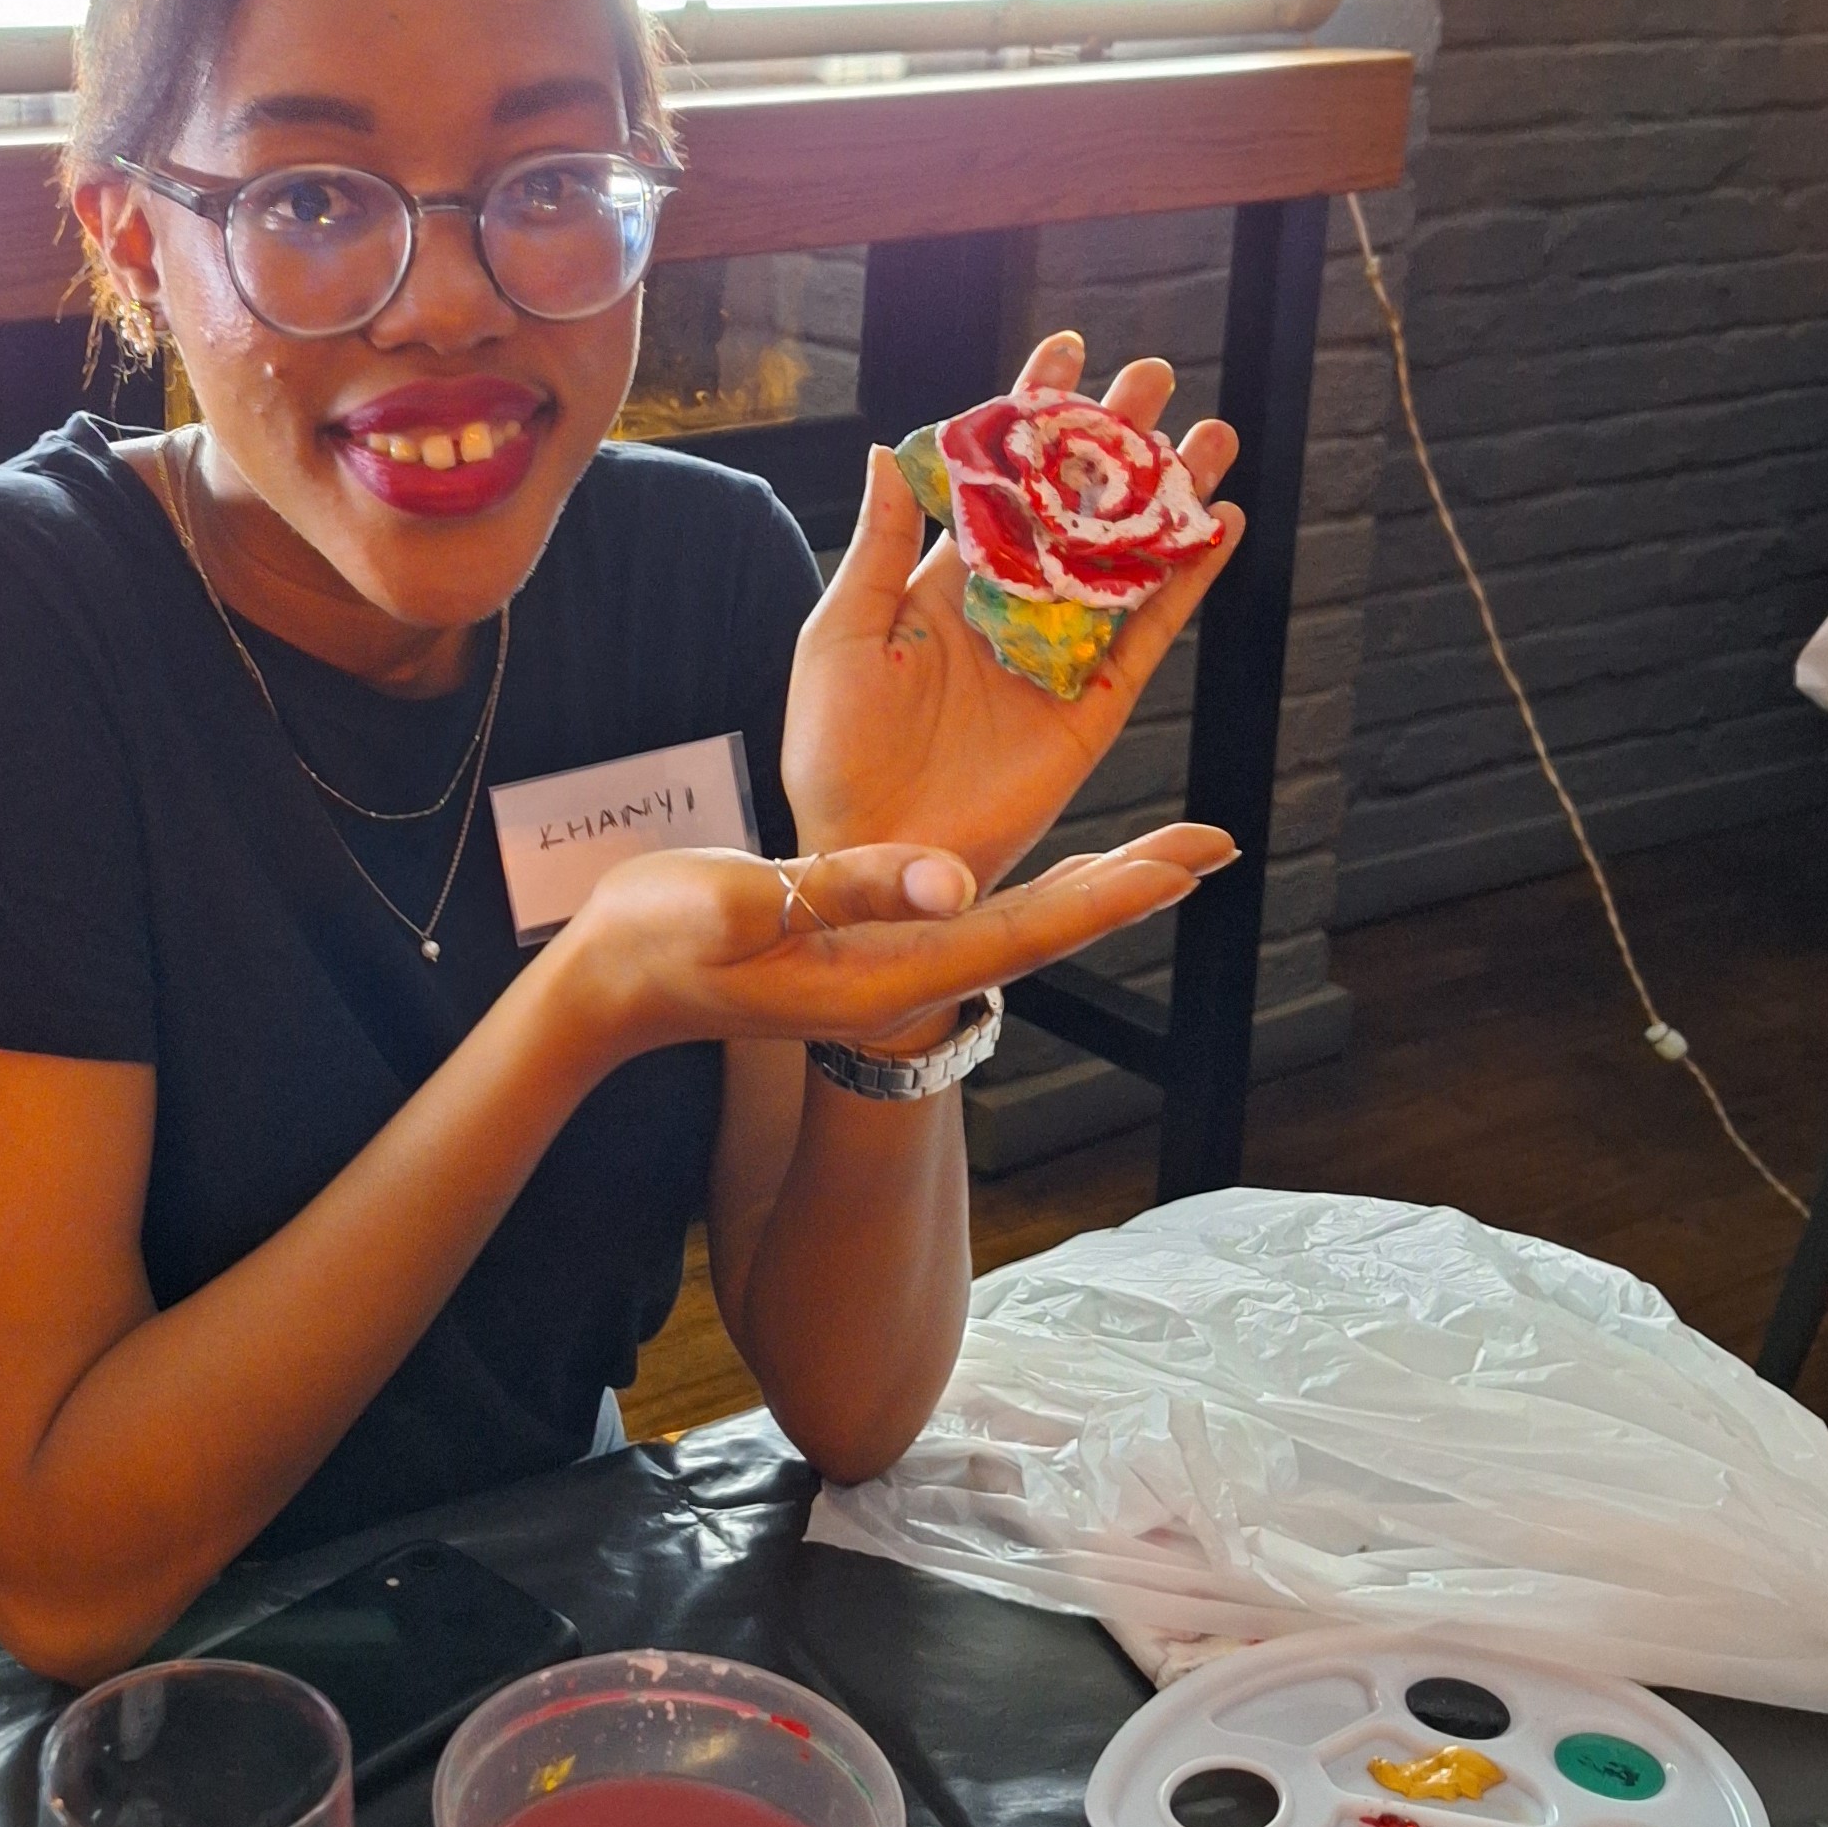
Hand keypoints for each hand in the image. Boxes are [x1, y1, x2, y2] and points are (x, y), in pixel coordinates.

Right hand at [541, 824, 1235, 1075]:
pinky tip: (1065, 859)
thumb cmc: (659, 941)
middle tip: (1216, 845)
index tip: (1182, 864)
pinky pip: (976, 906)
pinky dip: (1032, 876)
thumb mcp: (742, 905)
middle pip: (1043, 926)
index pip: (1021, 932)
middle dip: (1130, 883)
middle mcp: (905, 971)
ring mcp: (892, 958)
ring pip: (1018, 917)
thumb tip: (953, 878)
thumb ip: (847, 889)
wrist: (612, 981)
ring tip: (1170, 847)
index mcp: (885, 972)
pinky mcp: (874, 935)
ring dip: (1095, 881)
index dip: (1107, 895)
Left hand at [781, 334, 1239, 887]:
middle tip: (1154, 375)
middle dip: (1115, 437)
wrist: (871, 852)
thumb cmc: (834, 748)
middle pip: (1076, 503)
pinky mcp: (1092, 705)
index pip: (999, 475)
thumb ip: (878, 546)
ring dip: (1168, 498)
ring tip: (1211, 434)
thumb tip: (889, 451)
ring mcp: (1057, 652)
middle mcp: (1009, 604)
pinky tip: (1218, 528)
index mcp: (944, 576)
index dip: (1032, 410)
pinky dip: (1186, 583)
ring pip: (1126, 558)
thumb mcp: (841, 632)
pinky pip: (1149, 634)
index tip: (1067, 345)